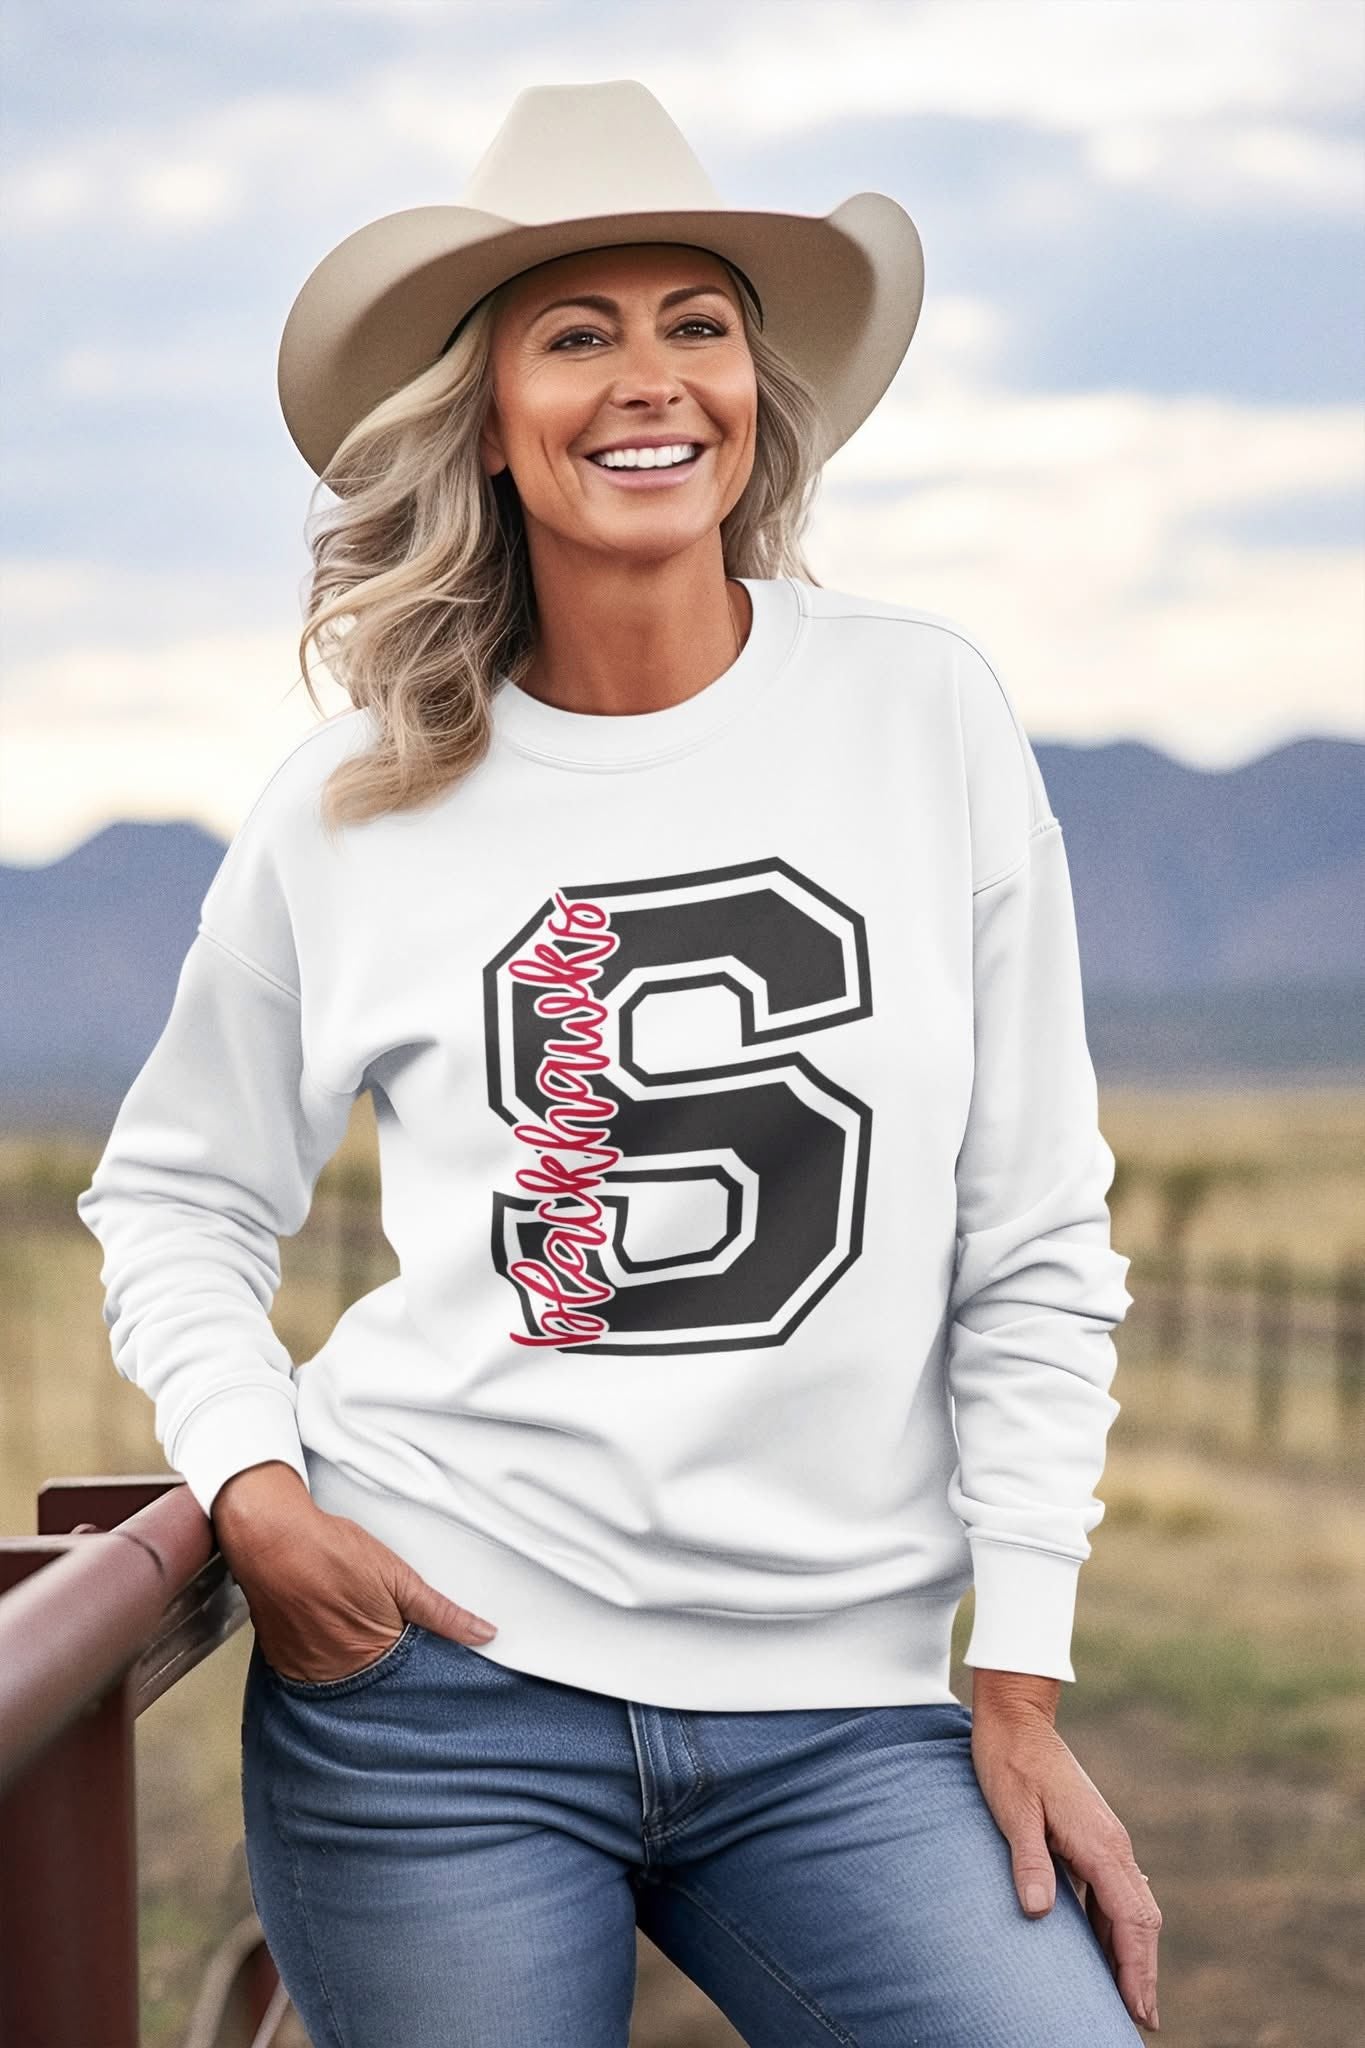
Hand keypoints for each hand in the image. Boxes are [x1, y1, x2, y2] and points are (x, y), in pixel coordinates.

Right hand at [212, 1462, 497, 1682]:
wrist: (272, 1539)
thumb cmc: (331, 1552)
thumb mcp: (399, 1577)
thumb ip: (441, 1613)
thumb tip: (482, 1634)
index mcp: (374, 1656)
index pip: (410, 1677)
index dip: (416, 1660)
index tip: (417, 1648)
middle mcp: (339, 1673)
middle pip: (375, 1679)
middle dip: (383, 1660)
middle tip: (371, 1621)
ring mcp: (307, 1670)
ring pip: (344, 1676)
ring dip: (352, 1658)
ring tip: (346, 1619)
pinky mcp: (283, 1662)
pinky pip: (312, 1671)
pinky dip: (323, 1655)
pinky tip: (325, 1627)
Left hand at [969, 1670, 1161, 2033]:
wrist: (1017, 1717)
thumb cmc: (1009, 1762)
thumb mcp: (1012, 1811)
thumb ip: (1028, 1860)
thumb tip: (1039, 1913)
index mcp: (1100, 1843)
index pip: (1132, 1918)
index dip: (1137, 1968)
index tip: (1140, 2011)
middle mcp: (1112, 1844)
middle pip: (1141, 1920)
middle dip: (1142, 1972)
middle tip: (1141, 2021)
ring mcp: (1105, 1839)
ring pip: (1131, 1907)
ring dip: (1132, 1953)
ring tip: (1127, 1998)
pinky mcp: (1092, 1836)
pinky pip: (1113, 1892)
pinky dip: (1116, 1927)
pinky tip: (1103, 1949)